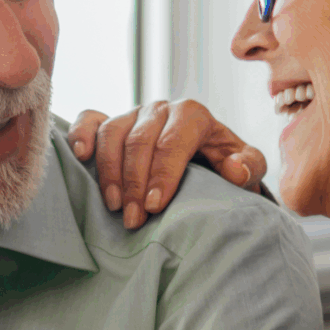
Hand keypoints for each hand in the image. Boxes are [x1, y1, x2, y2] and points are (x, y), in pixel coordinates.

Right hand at [68, 100, 268, 228]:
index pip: (173, 141)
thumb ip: (249, 166)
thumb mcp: (247, 167)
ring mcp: (133, 114)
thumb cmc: (224, 165)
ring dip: (109, 172)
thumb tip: (234, 169)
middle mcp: (160, 109)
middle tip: (134, 219)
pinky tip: (80, 157)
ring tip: (113, 206)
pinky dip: (82, 135)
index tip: (156, 207)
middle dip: (135, 183)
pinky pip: (91, 120)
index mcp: (193, 115)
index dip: (162, 174)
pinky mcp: (112, 122)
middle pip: (139, 140)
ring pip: (112, 133)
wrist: (205, 157)